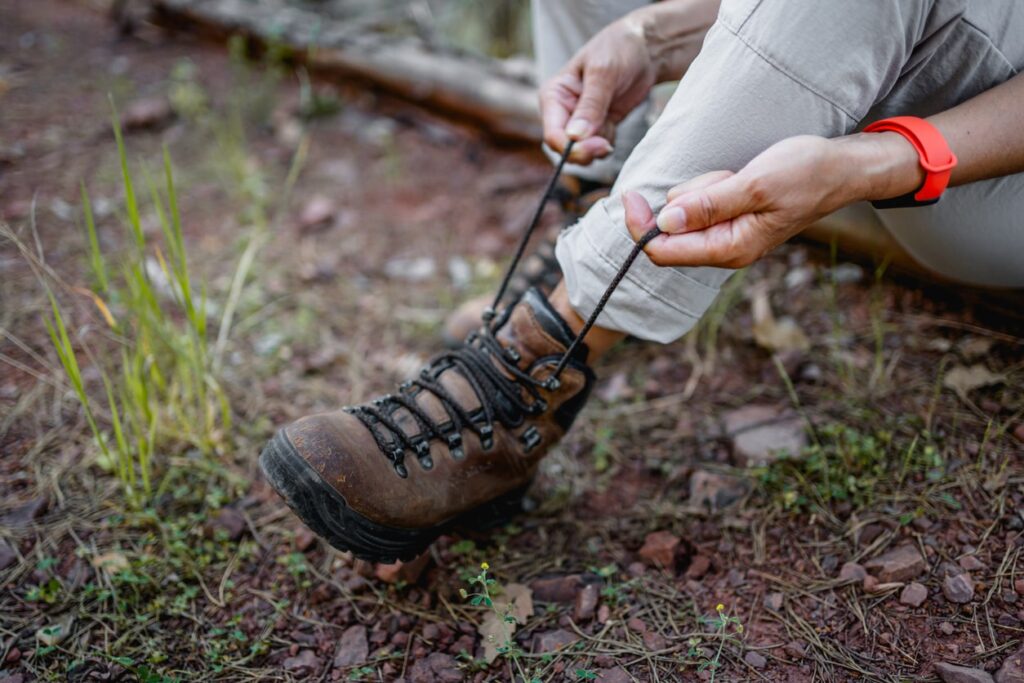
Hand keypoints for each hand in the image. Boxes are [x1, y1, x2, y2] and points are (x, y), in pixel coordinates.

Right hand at [540, 16, 655, 165]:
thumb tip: (575, 137)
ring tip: (611, 121)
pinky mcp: (596, 127)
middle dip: (586, 151)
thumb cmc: (619, 50)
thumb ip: (591, 105)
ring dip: (599, 147)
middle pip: (565, 149)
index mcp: (553, 96)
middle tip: (607, 145)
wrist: (645, 49)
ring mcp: (579, 122)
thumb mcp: (603, 73)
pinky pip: (598, 148)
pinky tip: (614, 120)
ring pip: (581, 153)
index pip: (553, 134)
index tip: (598, 146)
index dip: (571, 147)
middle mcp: (562, 112)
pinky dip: (608, 142)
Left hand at [625, 134, 922, 267]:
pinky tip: (738, 177)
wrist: (841, 168)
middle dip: (685, 198)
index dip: (639, 227)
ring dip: (702, 187)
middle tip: (723, 178)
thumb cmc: (806, 173)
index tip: (630, 195)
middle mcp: (724, 249)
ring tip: (738, 176)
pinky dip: (712, 184)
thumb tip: (665, 222)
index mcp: (729, 249)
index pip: (662, 251)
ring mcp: (726, 234)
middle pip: (671, 230)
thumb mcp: (755, 184)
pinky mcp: (728, 217)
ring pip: (685, 210)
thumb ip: (709, 204)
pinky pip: (701, 201)